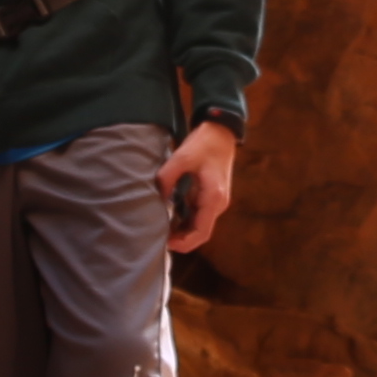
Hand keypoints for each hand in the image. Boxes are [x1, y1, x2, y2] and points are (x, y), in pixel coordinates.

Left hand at [160, 119, 240, 251]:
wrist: (220, 132)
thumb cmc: (204, 144)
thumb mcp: (182, 157)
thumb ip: (166, 178)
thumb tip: (156, 197)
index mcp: (213, 198)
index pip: (201, 232)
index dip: (183, 243)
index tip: (165, 244)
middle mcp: (218, 204)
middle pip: (200, 234)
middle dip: (181, 240)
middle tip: (158, 238)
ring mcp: (216, 202)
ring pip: (200, 226)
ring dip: (182, 232)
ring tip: (160, 229)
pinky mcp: (211, 197)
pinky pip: (198, 216)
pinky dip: (185, 222)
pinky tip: (169, 218)